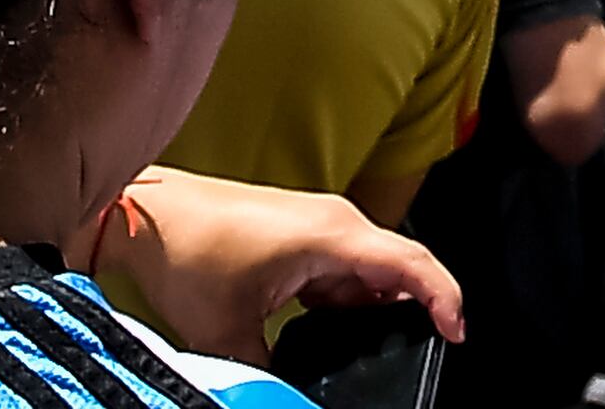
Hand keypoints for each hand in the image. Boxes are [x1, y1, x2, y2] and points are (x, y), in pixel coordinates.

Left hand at [95, 168, 464, 364]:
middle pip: (402, 266)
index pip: (412, 263)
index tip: (457, 334)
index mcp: (333, 235)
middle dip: (418, 309)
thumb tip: (285, 399)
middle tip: (424, 352)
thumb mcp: (227, 331)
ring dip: (380, 307)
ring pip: (374, 271)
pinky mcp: (304, 236)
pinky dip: (351, 301)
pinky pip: (348, 271)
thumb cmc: (190, 252)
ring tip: (377, 350)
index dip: (444, 298)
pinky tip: (337, 332)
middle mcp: (338, 223)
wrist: (147, 213)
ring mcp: (322, 227)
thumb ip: (268, 372)